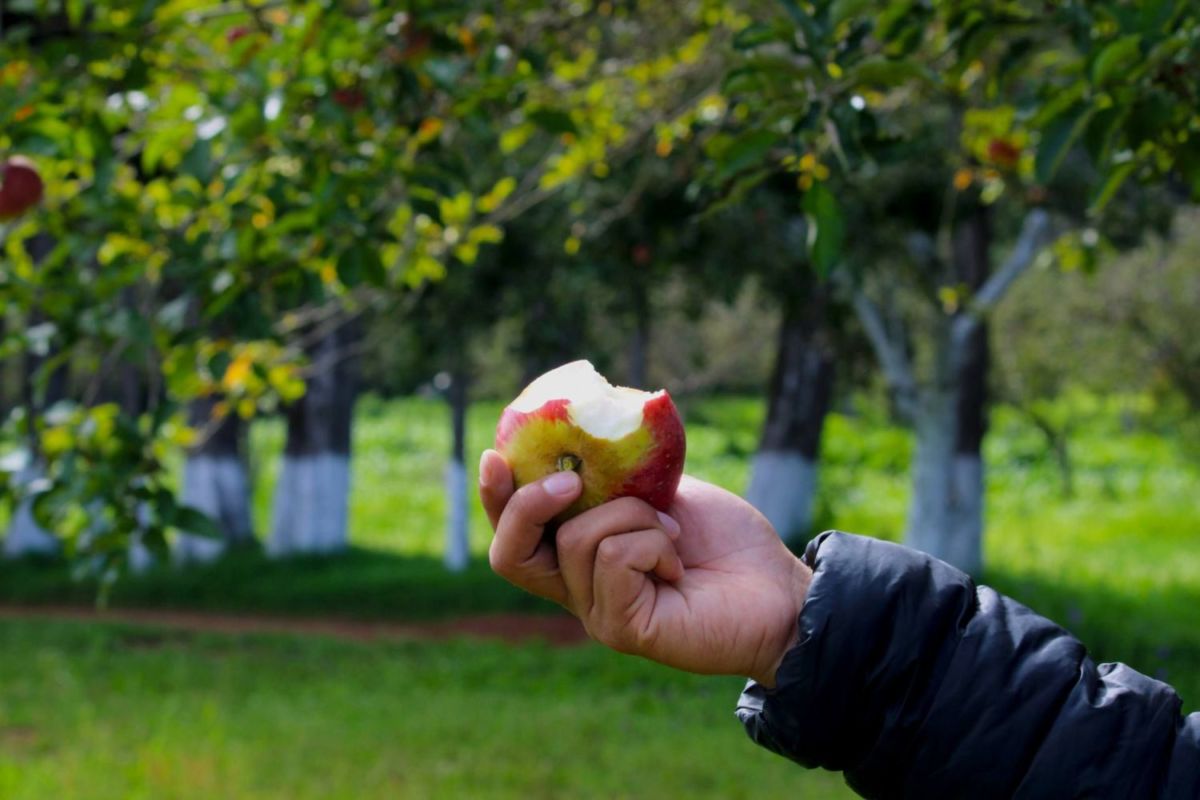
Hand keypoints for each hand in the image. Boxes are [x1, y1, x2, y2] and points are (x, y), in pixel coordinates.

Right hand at [479, 449, 810, 686]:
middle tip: (569, 482)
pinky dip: (650, 543)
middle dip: (527, 505)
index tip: (495, 454)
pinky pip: (612, 558)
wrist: (779, 590)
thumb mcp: (662, 490)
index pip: (516, 534)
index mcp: (581, 555)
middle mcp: (578, 589)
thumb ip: (618, 478)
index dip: (495, 497)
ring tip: (674, 532)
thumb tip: (583, 441)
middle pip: (509, 552)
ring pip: (575, 539)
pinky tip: (678, 565)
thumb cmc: (726, 542)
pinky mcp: (620, 628)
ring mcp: (596, 612)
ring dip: (633, 516)